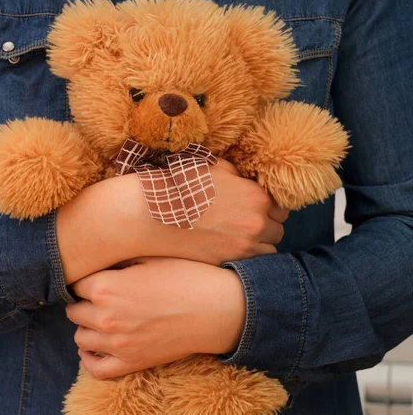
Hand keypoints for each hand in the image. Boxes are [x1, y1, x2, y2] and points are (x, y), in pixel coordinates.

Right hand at [57, 158, 288, 283]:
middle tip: (246, 221)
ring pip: (266, 251)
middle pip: (278, 230)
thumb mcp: (213, 167)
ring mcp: (240, 249)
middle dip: (266, 225)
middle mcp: (255, 225)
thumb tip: (245, 180)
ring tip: (236, 236)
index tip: (255, 206)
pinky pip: (246, 264)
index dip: (269, 206)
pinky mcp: (223, 263)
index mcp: (257, 197)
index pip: (282, 207)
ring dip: (257, 244)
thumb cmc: (179, 184)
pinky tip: (225, 247)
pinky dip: (242, 258)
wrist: (149, 213)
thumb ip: (238, 174)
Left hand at [66, 257, 245, 378]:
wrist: (216, 308)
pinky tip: (96, 345)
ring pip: (80, 337)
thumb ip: (118, 262)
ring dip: (87, 326)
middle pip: (74, 310)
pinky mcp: (131, 362)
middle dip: (84, 302)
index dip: (85, 279)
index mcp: (106, 287)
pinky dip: (89, 357)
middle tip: (99, 297)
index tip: (95, 277)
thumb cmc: (185, 276)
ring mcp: (117, 343)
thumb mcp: (148, 258)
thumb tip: (102, 263)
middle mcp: (105, 316)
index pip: (75, 283)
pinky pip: (95, 368)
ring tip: (101, 318)